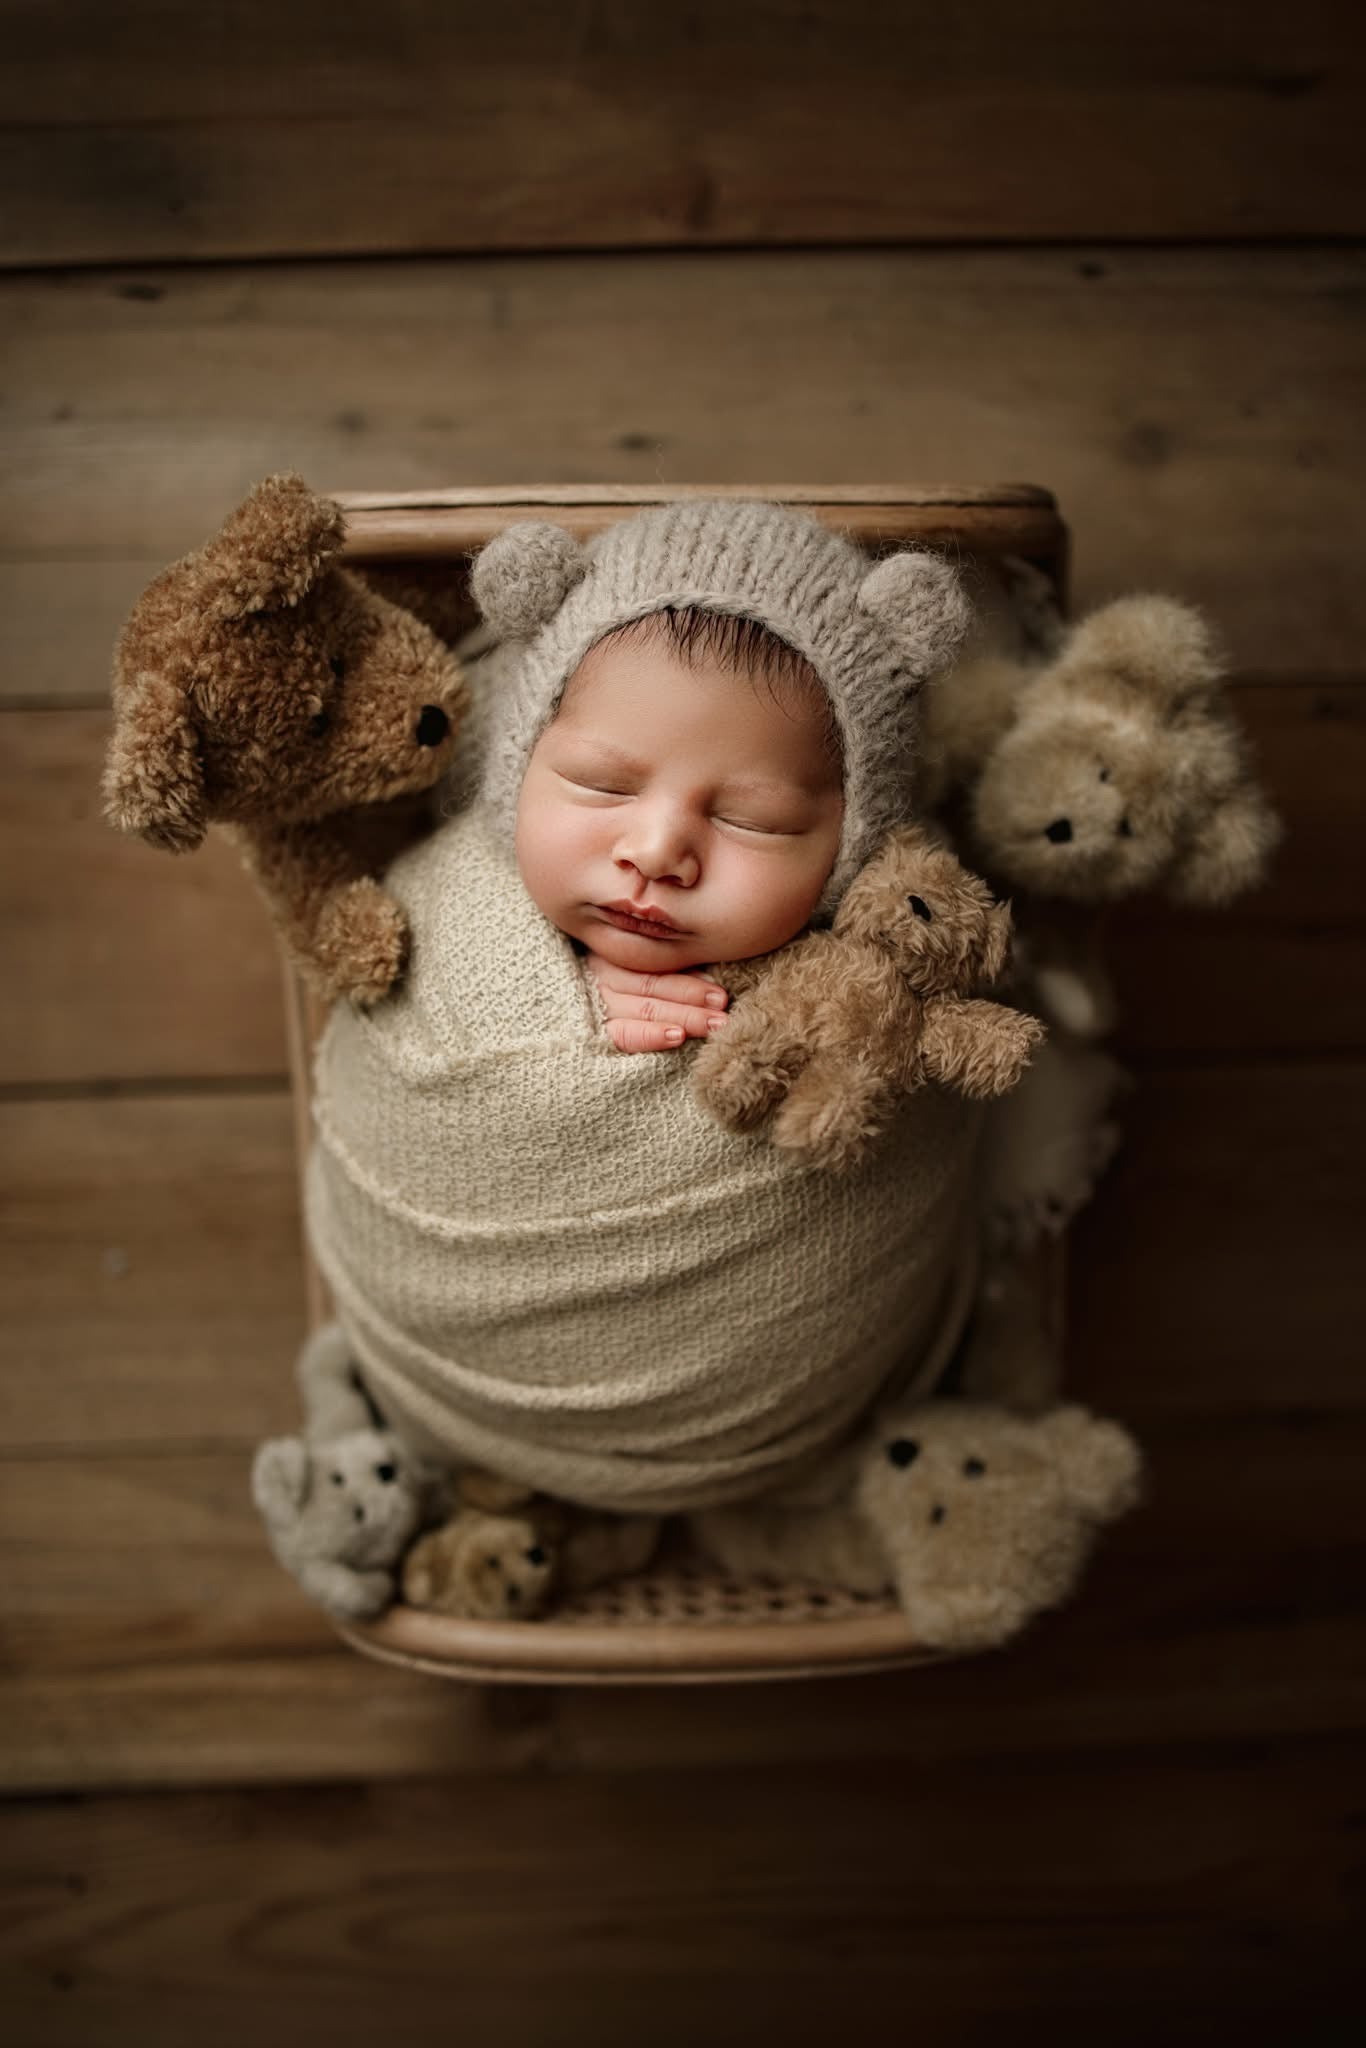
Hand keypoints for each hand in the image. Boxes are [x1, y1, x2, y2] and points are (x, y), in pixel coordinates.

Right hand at [585, 952, 729, 1052]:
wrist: (541, 1014)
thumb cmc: (595, 986)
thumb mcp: (614, 964)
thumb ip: (652, 962)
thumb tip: (705, 968)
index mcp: (609, 955)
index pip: (654, 967)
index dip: (688, 978)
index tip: (718, 990)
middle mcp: (599, 977)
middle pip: (653, 987)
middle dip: (693, 998)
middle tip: (724, 1007)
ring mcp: (593, 1005)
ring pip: (644, 1009)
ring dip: (683, 1016)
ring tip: (712, 1024)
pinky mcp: (588, 1033)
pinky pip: (622, 1035)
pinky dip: (650, 1035)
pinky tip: (676, 1037)